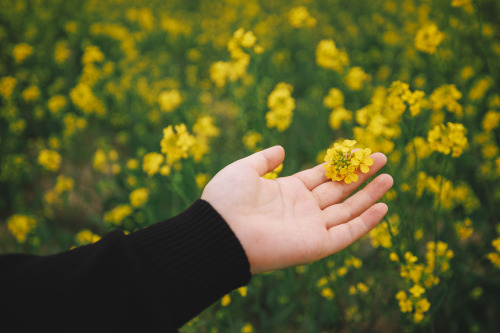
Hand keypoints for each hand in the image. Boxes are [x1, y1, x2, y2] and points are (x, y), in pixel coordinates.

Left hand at [201, 146, 392, 273]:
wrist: (219, 231)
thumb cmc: (226, 200)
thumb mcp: (244, 170)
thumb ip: (264, 160)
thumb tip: (281, 149)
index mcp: (287, 191)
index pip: (322, 176)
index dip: (341, 164)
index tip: (361, 150)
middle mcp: (302, 209)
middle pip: (339, 190)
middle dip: (361, 175)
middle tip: (383, 158)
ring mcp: (310, 227)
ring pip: (348, 210)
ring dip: (369, 195)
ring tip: (390, 178)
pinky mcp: (316, 245)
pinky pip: (346, 233)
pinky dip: (365, 222)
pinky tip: (383, 207)